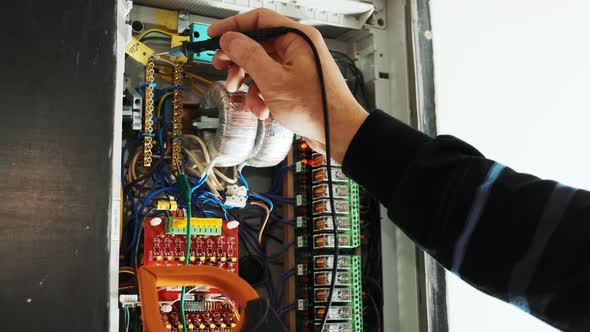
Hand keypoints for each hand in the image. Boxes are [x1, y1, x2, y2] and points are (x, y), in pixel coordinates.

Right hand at [208, 9, 367, 162]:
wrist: (338, 133)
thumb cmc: (316, 107)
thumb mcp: (272, 80)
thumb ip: (247, 55)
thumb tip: (229, 39)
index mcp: (297, 38)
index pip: (259, 20)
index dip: (233, 26)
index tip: (214, 36)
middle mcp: (298, 48)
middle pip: (257, 45)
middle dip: (238, 61)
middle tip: (222, 69)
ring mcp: (297, 67)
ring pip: (262, 68)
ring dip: (250, 85)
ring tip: (247, 100)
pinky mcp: (296, 85)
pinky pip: (271, 84)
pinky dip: (263, 97)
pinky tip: (264, 111)